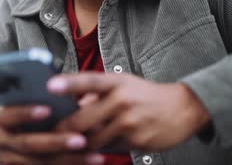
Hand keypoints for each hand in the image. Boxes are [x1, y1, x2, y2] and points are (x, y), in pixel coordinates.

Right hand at [0, 105, 105, 164]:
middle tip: (81, 140)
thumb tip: (66, 95)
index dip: (27, 113)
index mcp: (1, 121)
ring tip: (96, 157)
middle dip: (56, 142)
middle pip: (30, 144)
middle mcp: (3, 142)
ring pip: (41, 164)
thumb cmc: (6, 128)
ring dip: (71, 161)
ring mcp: (9, 162)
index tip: (47, 109)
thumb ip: (28, 107)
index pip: (11, 115)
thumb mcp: (9, 116)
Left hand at [48, 73, 210, 151]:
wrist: (183, 108)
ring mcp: (130, 122)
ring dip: (80, 143)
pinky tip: (92, 150)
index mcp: (116, 82)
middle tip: (47, 134)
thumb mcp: (123, 84)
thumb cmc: (145, 95)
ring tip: (67, 145)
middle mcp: (122, 100)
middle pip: (83, 118)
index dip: (69, 83)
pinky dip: (98, 150)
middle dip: (63, 129)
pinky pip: (109, 149)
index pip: (89, 80)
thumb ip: (96, 93)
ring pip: (93, 139)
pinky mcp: (137, 141)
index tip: (50, 85)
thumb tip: (74, 103)